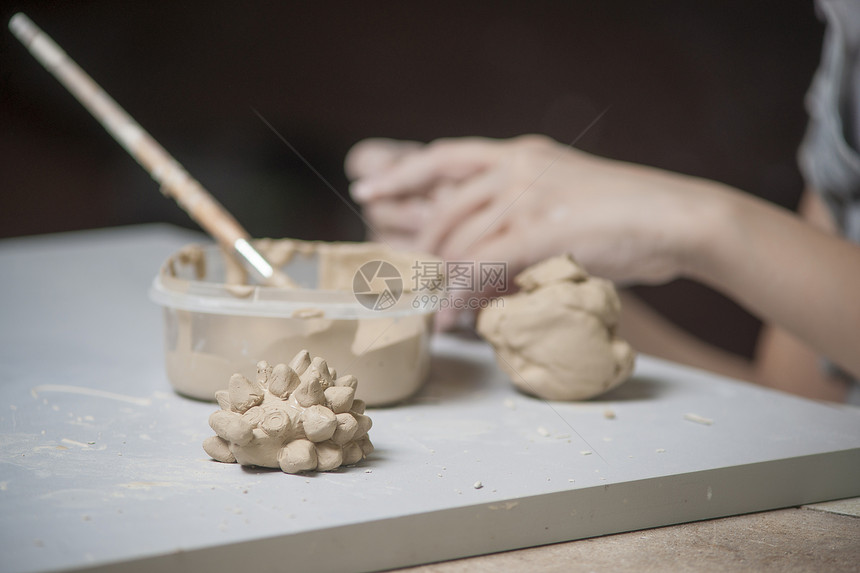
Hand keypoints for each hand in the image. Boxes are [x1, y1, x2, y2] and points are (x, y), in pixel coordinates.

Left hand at [348, 135, 709, 285]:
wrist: (678, 216)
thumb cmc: (626, 213)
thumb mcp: (565, 197)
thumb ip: (522, 215)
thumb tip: (485, 254)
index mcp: (521, 154)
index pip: (446, 155)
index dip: (402, 174)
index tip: (368, 190)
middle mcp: (518, 168)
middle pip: (446, 208)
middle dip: (421, 248)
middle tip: (409, 278)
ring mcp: (530, 196)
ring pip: (462, 241)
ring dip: (441, 281)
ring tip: (433, 309)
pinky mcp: (544, 230)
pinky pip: (484, 266)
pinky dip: (463, 294)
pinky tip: (453, 316)